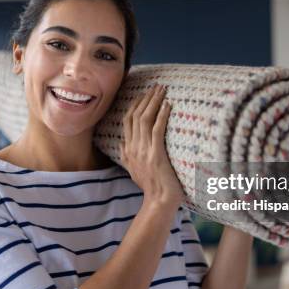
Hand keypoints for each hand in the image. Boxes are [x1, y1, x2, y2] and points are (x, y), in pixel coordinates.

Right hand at [120, 85, 183, 210]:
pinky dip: (162, 115)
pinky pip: (157, 129)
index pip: (127, 120)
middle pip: (136, 115)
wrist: (159, 202)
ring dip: (154, 102)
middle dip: (146, 98)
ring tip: (162, 90)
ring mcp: (144, 150)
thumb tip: (121, 145)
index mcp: (128, 150)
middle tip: (156, 86)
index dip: (135, 104)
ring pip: (145, 119)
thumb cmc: (151, 188)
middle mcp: (133, 147)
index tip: (144, 93)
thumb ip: (126, 156)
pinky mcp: (156, 154)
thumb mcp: (133, 170)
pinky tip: (167, 105)